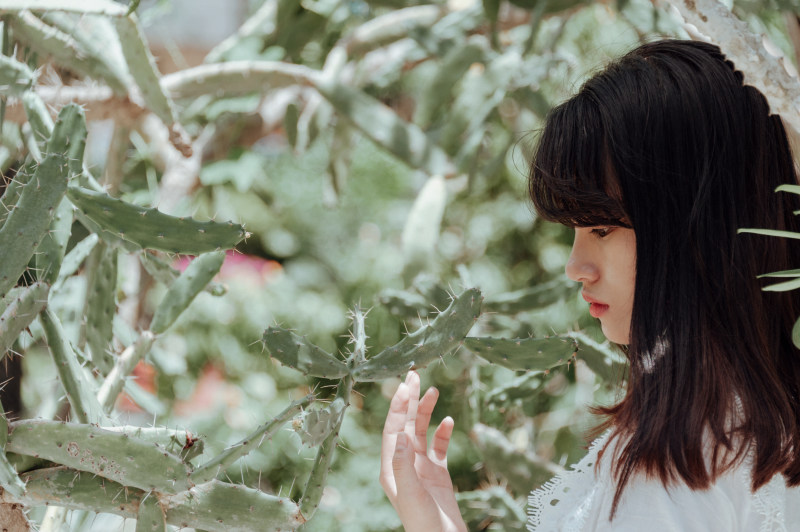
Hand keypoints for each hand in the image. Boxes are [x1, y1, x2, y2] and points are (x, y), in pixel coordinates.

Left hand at [380, 371, 467, 531]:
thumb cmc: (423, 522)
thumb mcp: (411, 492)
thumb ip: (404, 464)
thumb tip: (400, 435)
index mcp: (391, 467)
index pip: (393, 429)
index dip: (398, 406)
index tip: (405, 385)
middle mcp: (403, 464)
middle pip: (405, 425)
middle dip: (409, 400)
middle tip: (415, 375)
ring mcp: (421, 468)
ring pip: (421, 432)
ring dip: (426, 412)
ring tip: (433, 391)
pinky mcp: (437, 473)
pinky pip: (438, 447)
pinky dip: (442, 432)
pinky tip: (448, 421)